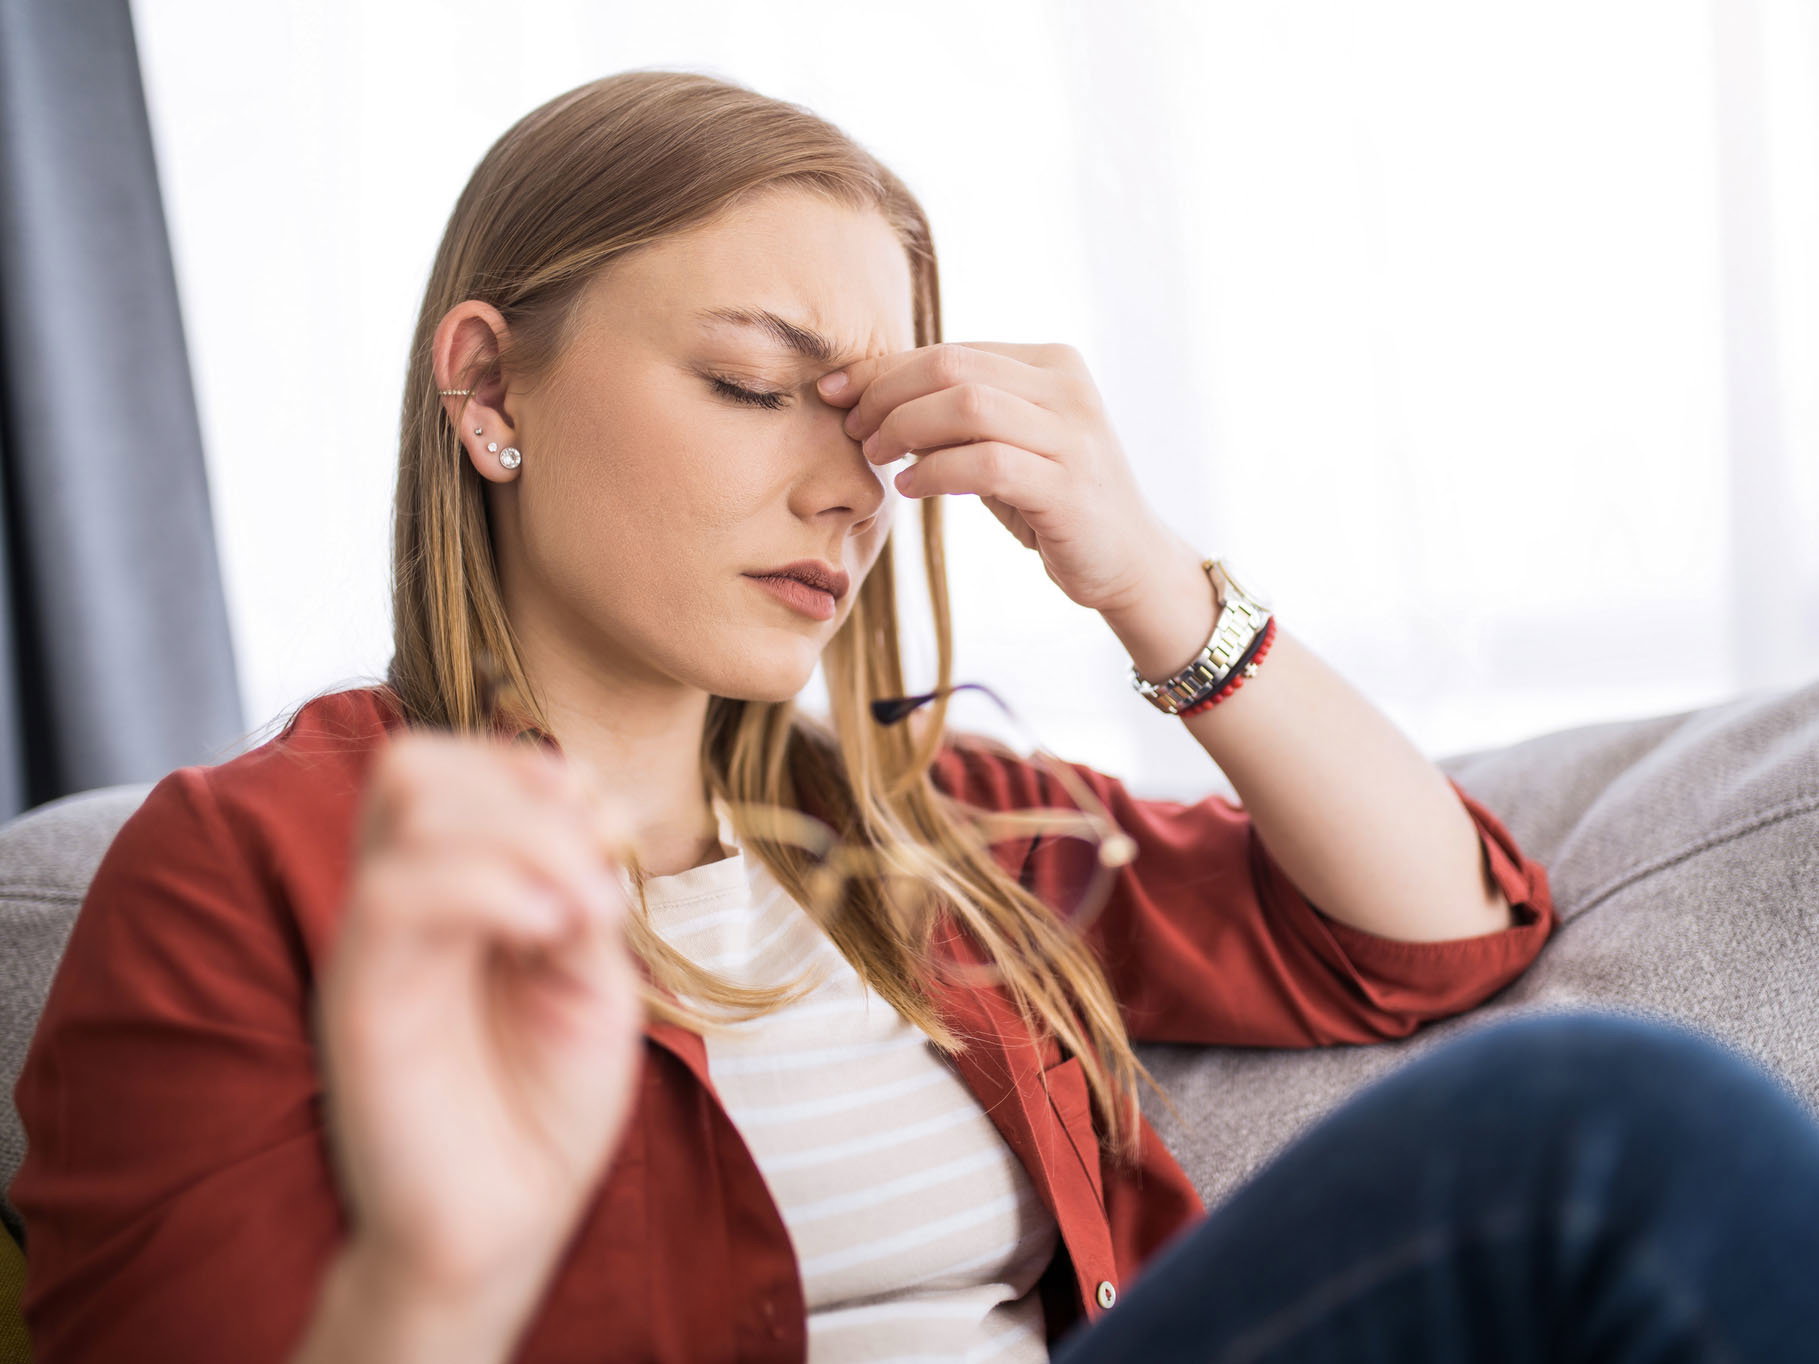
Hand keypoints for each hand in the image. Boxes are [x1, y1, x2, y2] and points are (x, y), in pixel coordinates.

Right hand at [314, 731, 644, 1309]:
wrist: (502, 1222)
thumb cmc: (545, 1103)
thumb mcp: (593, 976)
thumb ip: (582, 890)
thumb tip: (581, 811)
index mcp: (451, 892)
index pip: (451, 765)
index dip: (533, 768)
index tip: (608, 829)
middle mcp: (400, 905)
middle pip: (415, 763)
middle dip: (525, 789)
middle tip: (595, 871)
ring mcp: (373, 944)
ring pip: (407, 803)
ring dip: (524, 834)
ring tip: (579, 916)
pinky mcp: (361, 995)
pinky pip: (400, 889)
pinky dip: (494, 884)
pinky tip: (551, 933)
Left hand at [820, 341, 1168, 613]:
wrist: (1127, 559)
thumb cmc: (1052, 500)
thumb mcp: (1006, 443)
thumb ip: (957, 414)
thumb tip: (870, 392)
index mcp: (1051, 363)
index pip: (951, 349)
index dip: (884, 369)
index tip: (837, 393)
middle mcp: (1067, 388)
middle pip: (952, 367)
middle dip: (887, 395)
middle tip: (856, 431)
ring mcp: (1072, 436)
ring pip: (967, 405)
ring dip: (906, 428)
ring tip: (879, 456)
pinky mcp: (1068, 487)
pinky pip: (986, 463)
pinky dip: (937, 470)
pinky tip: (912, 487)